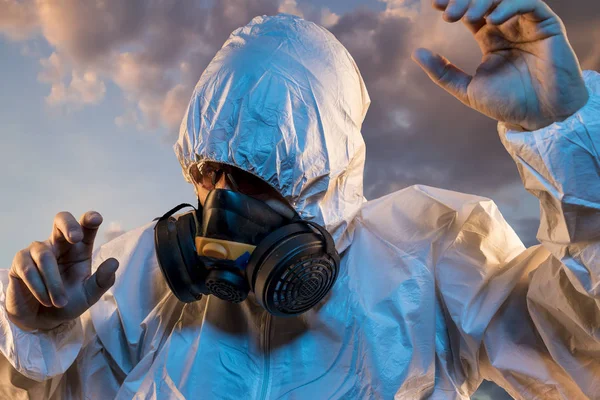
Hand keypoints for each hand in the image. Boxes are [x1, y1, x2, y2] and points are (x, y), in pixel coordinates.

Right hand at [5, 211, 118, 330]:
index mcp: (80, 248)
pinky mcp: (20, 262)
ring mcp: (38, 251)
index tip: (96, 219)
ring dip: (53, 282)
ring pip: (44, 255)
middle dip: (69, 225)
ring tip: (60, 302)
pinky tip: (45, 299)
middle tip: (76, 237)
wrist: (43, 320)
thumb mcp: (89, 295)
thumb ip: (102, 281)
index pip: (86, 228)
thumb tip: (114, 262)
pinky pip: (28, 268)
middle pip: (61, 220)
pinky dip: (39, 286)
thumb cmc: (68, 302)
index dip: (89, 219)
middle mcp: (59, 244)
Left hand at [411, 0, 588, 130]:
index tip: (434, 4)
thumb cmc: (508, 106)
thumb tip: (417, 52)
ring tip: (468, 17)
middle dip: (464, 1)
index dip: (453, 4)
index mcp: (491, 39)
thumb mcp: (467, 90)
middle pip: (485, 1)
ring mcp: (528, 26)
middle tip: (448, 13)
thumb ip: (442, 73)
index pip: (470, 12)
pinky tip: (493, 19)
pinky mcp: (547, 26)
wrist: (540, 118)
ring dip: (484, 2)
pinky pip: (530, 4)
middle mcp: (509, 28)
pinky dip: (510, 6)